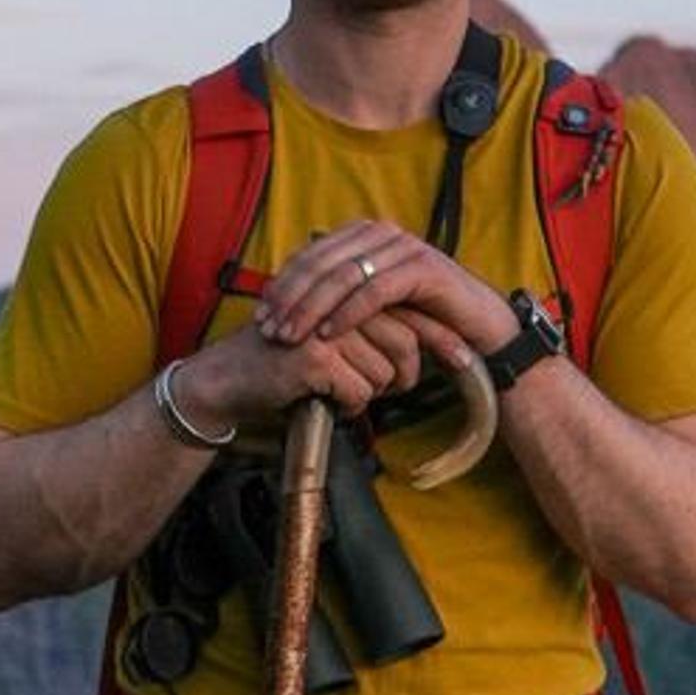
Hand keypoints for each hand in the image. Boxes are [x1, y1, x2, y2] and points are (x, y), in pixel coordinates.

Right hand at [172, 304, 430, 440]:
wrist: (229, 377)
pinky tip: (327, 400)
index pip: (407, 309)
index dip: (439, 336)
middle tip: (392, 389)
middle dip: (404, 374)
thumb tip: (421, 345)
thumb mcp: (330, 334)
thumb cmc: (284, 360)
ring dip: (369, 391)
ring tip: (341, 389)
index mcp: (346, 289)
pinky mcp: (315, 356)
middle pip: (404, 342)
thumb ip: (368, 328)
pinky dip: (348, 405)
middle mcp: (338, 301)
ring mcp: (326, 326)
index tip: (465, 357)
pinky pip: (358, 390)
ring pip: (382, 371)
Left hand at [251, 226, 516, 373]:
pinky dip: (347, 314)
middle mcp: (381, 232)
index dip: (282, 285)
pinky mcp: (423, 268)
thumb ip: (337, 292)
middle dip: (290, 298)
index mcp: (363, 234)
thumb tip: (288, 297)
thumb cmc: (419, 318)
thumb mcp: (370, 304)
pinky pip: (375, 291)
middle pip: (321, 262)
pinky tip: (327, 335)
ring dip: (311, 308)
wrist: (477, 328)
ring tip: (291, 336)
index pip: (310, 254)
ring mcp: (403, 247)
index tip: (260, 317)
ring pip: (344, 276)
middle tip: (269, 330)